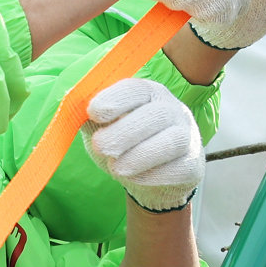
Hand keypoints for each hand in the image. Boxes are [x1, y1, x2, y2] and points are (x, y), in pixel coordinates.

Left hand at [81, 77, 205, 212]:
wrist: (150, 177)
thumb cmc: (123, 145)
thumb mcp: (104, 128)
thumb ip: (90, 118)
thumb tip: (72, 107)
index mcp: (149, 93)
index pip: (136, 89)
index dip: (115, 98)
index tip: (93, 112)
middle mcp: (172, 110)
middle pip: (155, 115)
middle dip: (124, 132)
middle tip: (100, 146)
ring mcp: (188, 136)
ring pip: (172, 141)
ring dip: (139, 155)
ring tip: (116, 168)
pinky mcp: (193, 164)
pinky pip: (178, 168)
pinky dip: (153, 174)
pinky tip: (135, 177)